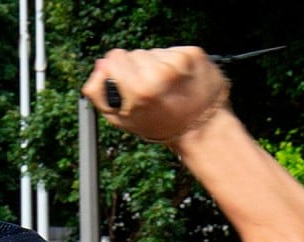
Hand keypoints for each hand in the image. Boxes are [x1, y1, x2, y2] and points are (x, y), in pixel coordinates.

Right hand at [81, 47, 228, 143]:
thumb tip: (100, 65)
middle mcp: (160, 73)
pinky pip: (173, 51)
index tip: (130, 82)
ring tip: (168, 87)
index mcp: (139, 88)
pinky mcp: (195, 54)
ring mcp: (180, 62)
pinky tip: (180, 80)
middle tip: (153, 90)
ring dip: (158, 66)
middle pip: (135, 53)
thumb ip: (100, 92)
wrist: (203, 129)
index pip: (114, 57)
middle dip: (140, 69)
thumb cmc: (161, 126)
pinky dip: (175, 63)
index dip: (119, 70)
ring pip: (154, 52)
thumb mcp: (121, 119)